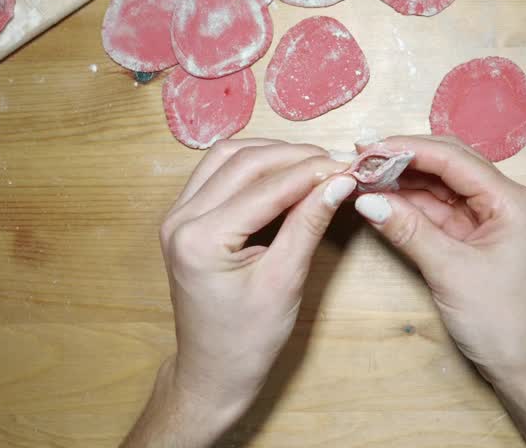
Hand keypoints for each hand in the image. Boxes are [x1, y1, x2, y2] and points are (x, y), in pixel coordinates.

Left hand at [126, 139, 356, 446]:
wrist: (213, 371)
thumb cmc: (248, 339)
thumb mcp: (285, 281)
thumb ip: (309, 224)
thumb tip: (340, 181)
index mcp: (200, 239)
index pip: (265, 187)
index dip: (311, 172)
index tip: (349, 166)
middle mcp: (180, 219)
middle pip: (243, 162)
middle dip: (294, 157)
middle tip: (337, 164)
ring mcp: (177, 215)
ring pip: (227, 158)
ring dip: (272, 154)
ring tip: (314, 165)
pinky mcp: (184, 217)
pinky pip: (217, 173)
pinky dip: (252, 166)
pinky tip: (284, 173)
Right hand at [352, 135, 525, 447]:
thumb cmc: (503, 323)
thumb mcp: (450, 272)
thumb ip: (409, 230)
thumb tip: (366, 199)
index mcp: (511, 200)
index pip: (453, 158)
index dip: (408, 149)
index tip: (368, 148)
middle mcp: (502, 202)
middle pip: (447, 165)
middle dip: (403, 160)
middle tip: (359, 158)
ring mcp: (487, 221)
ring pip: (439, 188)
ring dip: (402, 182)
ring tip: (362, 177)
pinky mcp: (472, 240)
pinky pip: (437, 212)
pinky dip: (409, 206)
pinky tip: (381, 200)